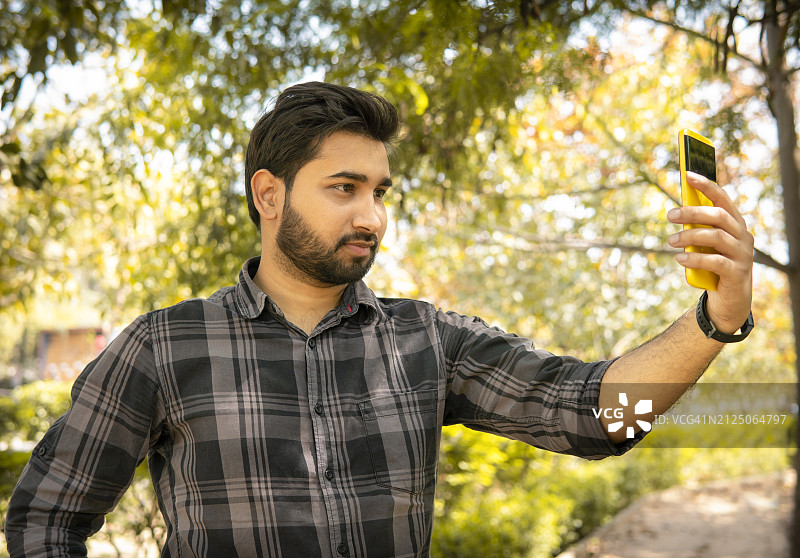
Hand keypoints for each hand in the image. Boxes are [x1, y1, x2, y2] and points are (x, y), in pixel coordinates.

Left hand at [667, 172, 753, 333]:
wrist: (728, 300)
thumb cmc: (713, 266)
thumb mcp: (704, 245)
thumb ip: (698, 229)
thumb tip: (677, 213)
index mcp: (735, 224)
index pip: (723, 199)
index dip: (706, 185)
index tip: (687, 174)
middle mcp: (743, 236)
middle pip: (719, 216)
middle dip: (693, 212)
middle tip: (670, 215)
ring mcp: (743, 254)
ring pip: (717, 237)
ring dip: (690, 237)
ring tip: (671, 241)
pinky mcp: (738, 273)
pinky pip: (716, 262)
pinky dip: (696, 259)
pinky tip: (680, 259)